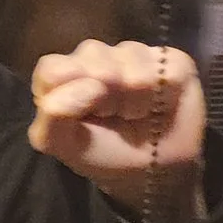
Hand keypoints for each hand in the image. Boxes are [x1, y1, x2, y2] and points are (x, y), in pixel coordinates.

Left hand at [28, 41, 207, 217]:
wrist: (150, 170)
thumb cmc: (101, 152)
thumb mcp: (62, 143)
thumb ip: (54, 114)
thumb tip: (91, 84)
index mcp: (60, 73)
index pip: (53, 68)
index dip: (70, 95)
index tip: (82, 116)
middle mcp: (94, 56)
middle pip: (94, 56)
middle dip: (105, 97)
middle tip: (111, 116)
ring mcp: (133, 53)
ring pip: (132, 61)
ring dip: (134, 99)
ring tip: (134, 113)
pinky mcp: (169, 59)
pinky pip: (166, 70)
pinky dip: (162, 97)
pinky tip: (158, 106)